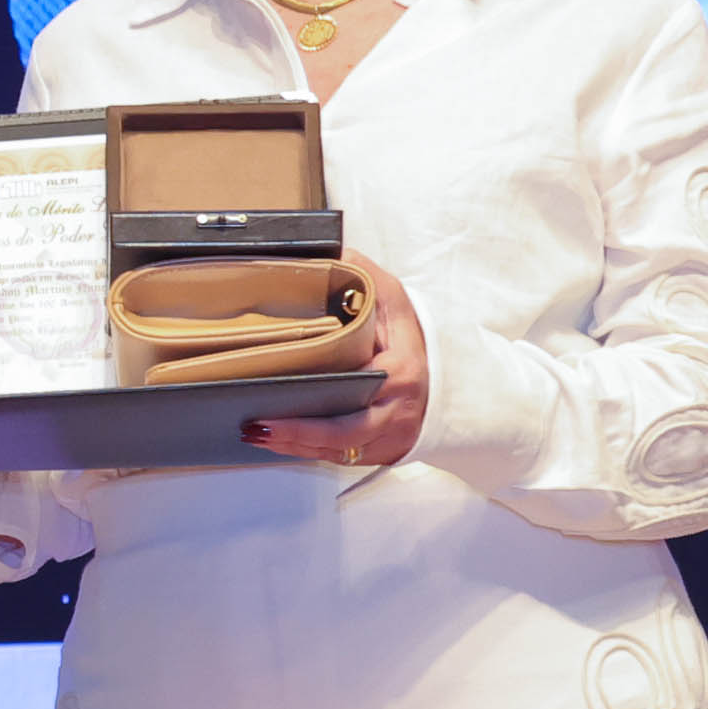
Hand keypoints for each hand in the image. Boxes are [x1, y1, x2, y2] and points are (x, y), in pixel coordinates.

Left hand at [245, 260, 431, 465]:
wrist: (452, 374)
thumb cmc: (417, 337)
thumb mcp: (394, 298)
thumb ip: (362, 276)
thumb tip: (331, 251)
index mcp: (397, 376)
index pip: (351, 395)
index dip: (313, 408)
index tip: (273, 403)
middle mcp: (395, 413)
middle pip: (340, 435)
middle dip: (295, 435)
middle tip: (255, 427)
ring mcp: (390, 437)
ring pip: (338, 451)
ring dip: (296, 447)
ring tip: (257, 435)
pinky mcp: (383, 450)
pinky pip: (343, 456)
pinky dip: (311, 450)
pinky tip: (281, 442)